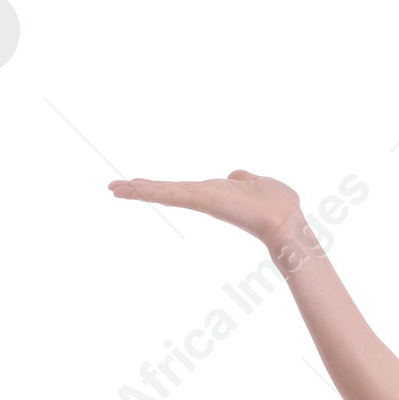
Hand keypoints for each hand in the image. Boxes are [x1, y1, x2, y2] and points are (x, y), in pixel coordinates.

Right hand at [108, 167, 305, 250]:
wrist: (285, 221)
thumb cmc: (278, 205)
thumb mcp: (259, 183)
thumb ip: (245, 179)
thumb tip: (236, 177)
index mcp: (214, 192)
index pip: (180, 188)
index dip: (160, 186)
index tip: (139, 184)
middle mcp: (203, 197)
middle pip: (165, 191)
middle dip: (140, 189)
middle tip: (113, 187)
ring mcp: (201, 200)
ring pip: (164, 192)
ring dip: (138, 190)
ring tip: (114, 188)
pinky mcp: (202, 200)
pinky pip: (173, 194)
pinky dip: (154, 192)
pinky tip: (137, 190)